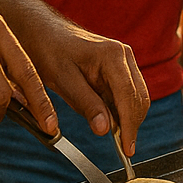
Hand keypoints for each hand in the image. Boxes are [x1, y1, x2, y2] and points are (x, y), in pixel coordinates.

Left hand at [17, 19, 148, 153]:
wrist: (44, 32)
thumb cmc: (50, 52)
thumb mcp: (63, 80)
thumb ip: (86, 104)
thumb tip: (105, 130)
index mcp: (112, 56)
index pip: (129, 96)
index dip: (130, 125)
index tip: (127, 149)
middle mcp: (124, 55)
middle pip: (139, 97)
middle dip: (132, 124)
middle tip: (123, 150)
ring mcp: (124, 59)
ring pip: (137, 96)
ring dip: (128, 117)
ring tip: (116, 139)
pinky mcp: (120, 66)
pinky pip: (128, 92)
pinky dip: (122, 109)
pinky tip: (110, 121)